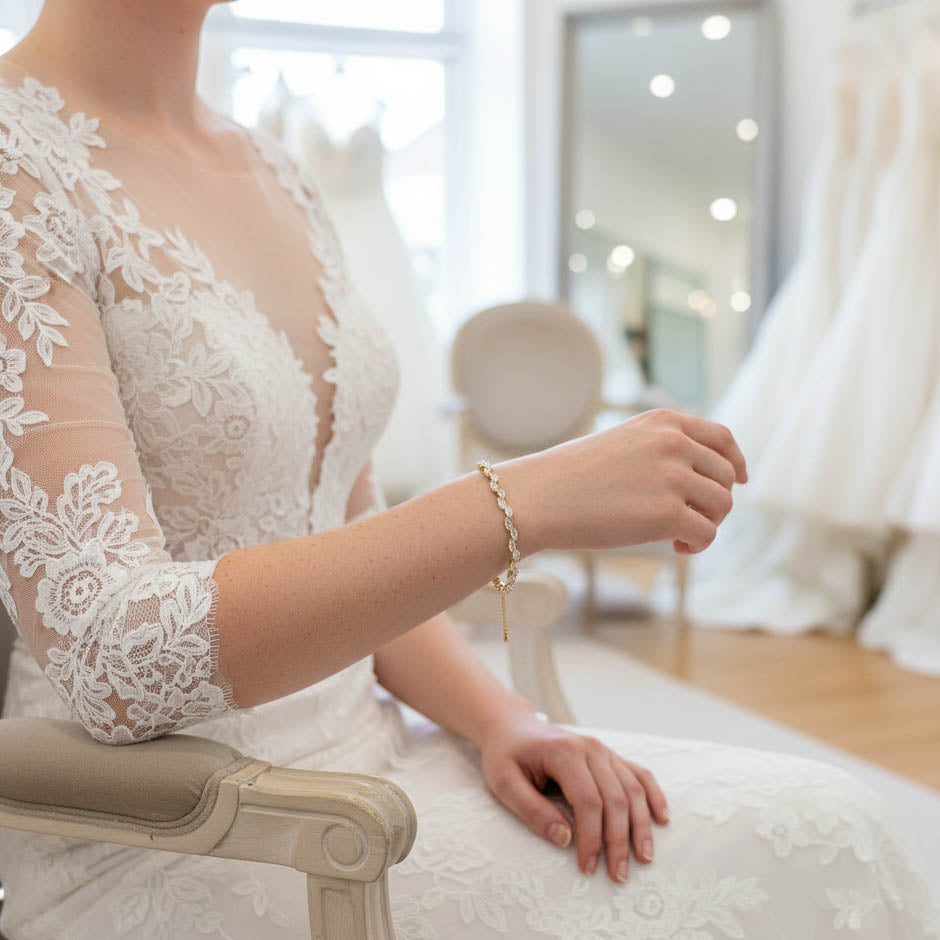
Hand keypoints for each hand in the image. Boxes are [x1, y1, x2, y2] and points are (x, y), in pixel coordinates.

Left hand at [479, 711, 668, 882]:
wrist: (512, 727)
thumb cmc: (505, 757)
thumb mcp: (505, 784)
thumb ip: (532, 811)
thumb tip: (565, 840)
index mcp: (564, 752)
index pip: (588, 801)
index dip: (592, 838)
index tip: (588, 868)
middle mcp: (590, 748)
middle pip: (615, 798)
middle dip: (619, 840)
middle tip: (619, 876)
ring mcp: (603, 750)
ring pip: (632, 789)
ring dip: (640, 826)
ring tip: (644, 858)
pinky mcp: (609, 756)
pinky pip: (639, 774)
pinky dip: (653, 795)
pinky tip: (661, 818)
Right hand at [502, 408, 746, 555]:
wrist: (538, 496)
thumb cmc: (570, 477)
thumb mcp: (622, 444)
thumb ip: (662, 450)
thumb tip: (702, 479)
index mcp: (663, 422)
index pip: (721, 438)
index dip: (736, 461)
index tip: (740, 479)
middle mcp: (673, 443)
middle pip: (725, 477)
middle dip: (714, 502)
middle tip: (687, 520)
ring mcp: (672, 477)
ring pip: (721, 506)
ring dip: (706, 524)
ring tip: (679, 535)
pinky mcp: (667, 513)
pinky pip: (707, 533)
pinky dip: (698, 545)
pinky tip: (677, 547)